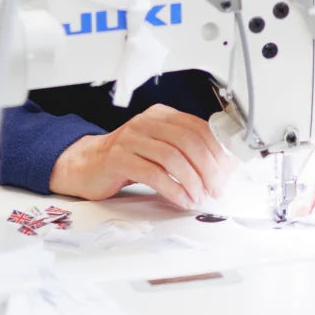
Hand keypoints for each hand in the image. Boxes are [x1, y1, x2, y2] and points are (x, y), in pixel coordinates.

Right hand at [48, 103, 236, 209]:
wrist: (87, 164)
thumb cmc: (128, 158)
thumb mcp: (159, 147)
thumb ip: (185, 151)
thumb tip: (222, 166)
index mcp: (161, 115)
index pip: (198, 127)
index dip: (217, 150)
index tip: (227, 171)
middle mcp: (146, 122)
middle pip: (188, 141)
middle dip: (208, 168)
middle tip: (216, 188)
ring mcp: (131, 138)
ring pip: (172, 157)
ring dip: (192, 181)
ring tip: (198, 196)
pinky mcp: (119, 158)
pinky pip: (153, 173)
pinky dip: (173, 189)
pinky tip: (181, 199)